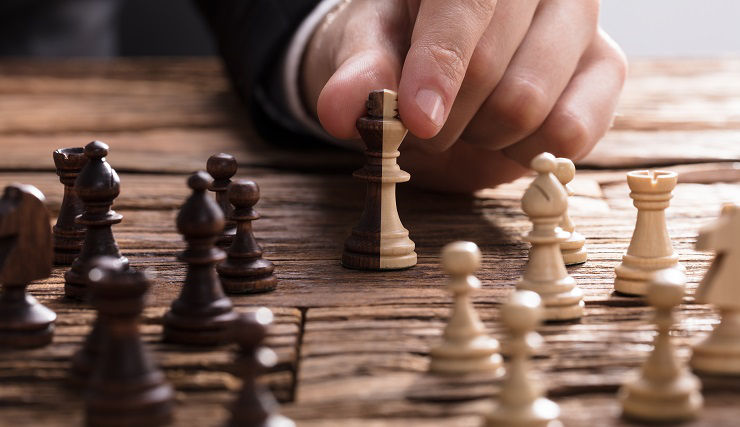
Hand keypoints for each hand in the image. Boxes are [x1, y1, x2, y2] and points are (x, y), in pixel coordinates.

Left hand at [302, 0, 626, 191]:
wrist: (437, 67)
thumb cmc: (400, 46)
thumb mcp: (368, 50)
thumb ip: (359, 74)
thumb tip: (338, 111)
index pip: (467, 5)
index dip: (440, 65)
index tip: (416, 120)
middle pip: (493, 71)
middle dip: (445, 117)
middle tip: (423, 123)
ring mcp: (579, 20)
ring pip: (529, 107)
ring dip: (481, 135)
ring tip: (467, 120)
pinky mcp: (606, 70)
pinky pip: (570, 134)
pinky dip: (525, 152)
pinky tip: (505, 134)